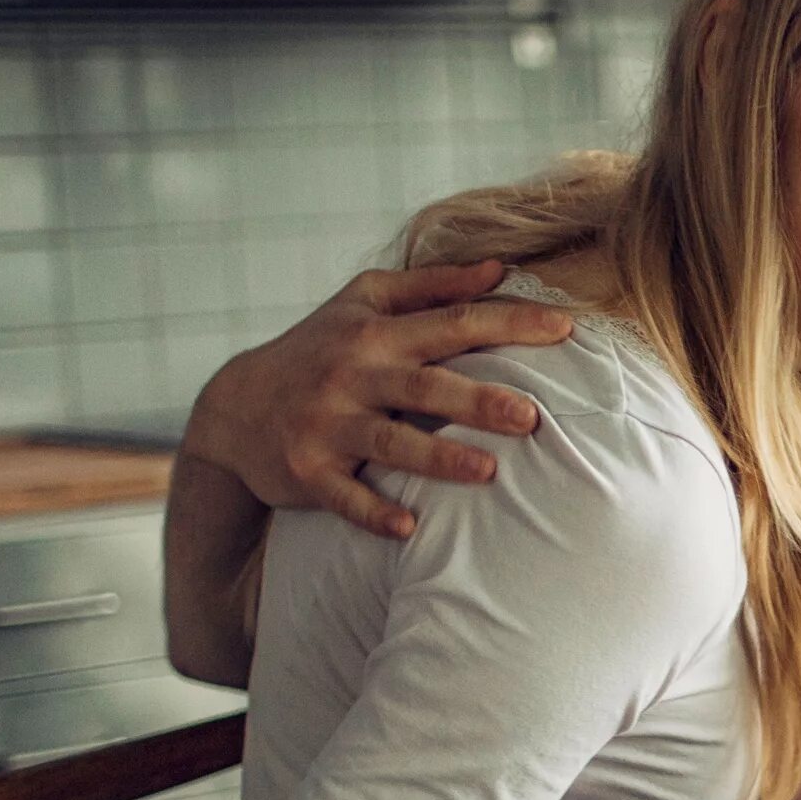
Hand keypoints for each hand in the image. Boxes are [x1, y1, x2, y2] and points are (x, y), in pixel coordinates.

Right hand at [181, 261, 570, 538]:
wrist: (235, 407)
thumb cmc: (319, 349)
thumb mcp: (363, 302)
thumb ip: (432, 286)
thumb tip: (500, 269)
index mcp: (377, 333)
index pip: (453, 323)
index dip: (510, 324)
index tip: (566, 329)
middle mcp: (354, 376)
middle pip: (426, 385)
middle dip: (479, 401)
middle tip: (532, 417)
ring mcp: (328, 426)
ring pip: (390, 443)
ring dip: (437, 459)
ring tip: (486, 472)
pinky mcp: (308, 472)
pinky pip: (345, 497)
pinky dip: (374, 512)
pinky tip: (408, 529)